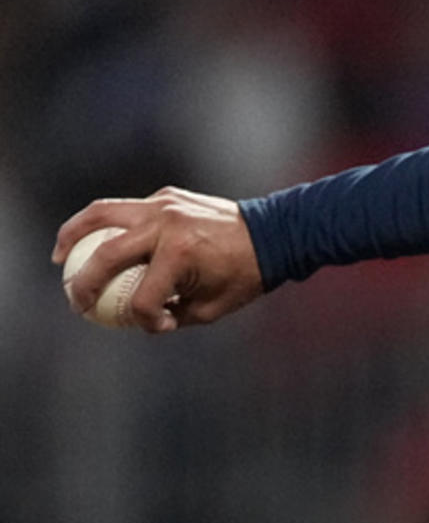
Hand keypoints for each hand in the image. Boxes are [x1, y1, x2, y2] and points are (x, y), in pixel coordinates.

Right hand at [52, 187, 264, 332]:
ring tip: (60, 258)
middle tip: (75, 302)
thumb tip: (140, 319)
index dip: (144, 320)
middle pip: (107, 254)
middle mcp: (165, 225)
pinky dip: (103, 224)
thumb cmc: (245, 276)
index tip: (157, 327)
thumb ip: (172, 315)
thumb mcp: (212, 307)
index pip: (142, 297)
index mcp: (180, 255)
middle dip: (84, 283)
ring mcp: (162, 205)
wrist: (273, 233)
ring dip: (72, 235)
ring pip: (101, 214)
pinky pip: (125, 208)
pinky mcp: (165, 196)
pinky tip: (92, 239)